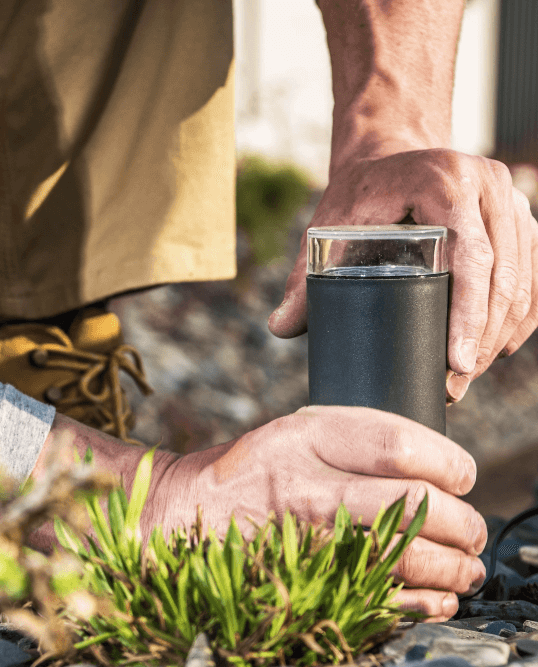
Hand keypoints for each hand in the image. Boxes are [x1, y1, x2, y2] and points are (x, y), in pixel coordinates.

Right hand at [147, 406, 485, 620]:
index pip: (400, 445)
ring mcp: (303, 538)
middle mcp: (306, 484)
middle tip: (471, 529)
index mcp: (304, 436)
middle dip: (463, 521)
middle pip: (414, 502)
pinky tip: (437, 598)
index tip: (462, 476)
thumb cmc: (248, 472)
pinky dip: (424, 604)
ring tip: (464, 565)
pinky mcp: (300, 579)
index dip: (450, 463)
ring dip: (453, 566)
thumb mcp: (292, 430)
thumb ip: (355, 438)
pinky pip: (380, 599)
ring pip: (406, 555)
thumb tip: (434, 464)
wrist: (183, 514)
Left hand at [268, 149, 537, 402]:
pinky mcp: (520, 216)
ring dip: (502, 331)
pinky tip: (501, 347)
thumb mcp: (328, 226)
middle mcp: (489, 184)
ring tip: (471, 374)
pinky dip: (521, 312)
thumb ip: (305, 276)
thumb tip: (280, 328)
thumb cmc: (358, 194)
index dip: (468, 315)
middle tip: (458, 383)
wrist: (389, 156)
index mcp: (445, 181)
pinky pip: (533, 270)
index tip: (456, 363)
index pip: (470, 256)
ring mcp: (511, 199)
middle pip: (504, 274)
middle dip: (484, 336)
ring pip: (524, 276)